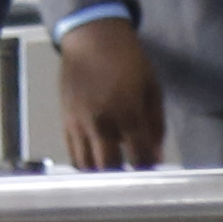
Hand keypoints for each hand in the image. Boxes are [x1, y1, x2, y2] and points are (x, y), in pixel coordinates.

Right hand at [55, 18, 165, 170]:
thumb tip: (157, 154)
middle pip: (110, 168)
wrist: (92, 38)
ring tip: (115, 179)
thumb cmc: (128, 59)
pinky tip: (97, 166)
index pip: (139, 156)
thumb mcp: (152, 87)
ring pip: (87, 165)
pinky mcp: (65, 121)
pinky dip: (85, 164)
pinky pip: (73, 153)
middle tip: (133, 183)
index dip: (148, 171)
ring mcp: (79, 123)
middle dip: (123, 180)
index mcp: (127, 112)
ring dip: (102, 176)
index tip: (154, 176)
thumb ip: (156, 123)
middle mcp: (101, 122)